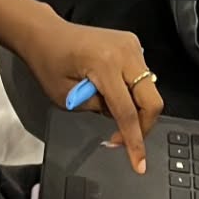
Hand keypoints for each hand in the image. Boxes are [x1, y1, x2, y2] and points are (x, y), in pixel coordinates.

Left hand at [15, 16, 163, 173]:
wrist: (46, 34)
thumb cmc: (49, 63)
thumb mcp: (65, 97)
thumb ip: (97, 109)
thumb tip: (119, 116)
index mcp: (105, 65)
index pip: (127, 111)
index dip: (134, 141)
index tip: (138, 164)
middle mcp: (125, 52)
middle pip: (152, 101)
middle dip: (143, 126)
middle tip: (124, 139)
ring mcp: (132, 45)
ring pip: (149, 90)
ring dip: (136, 108)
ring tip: (108, 106)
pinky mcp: (133, 44)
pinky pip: (142, 77)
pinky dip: (133, 92)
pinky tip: (113, 91)